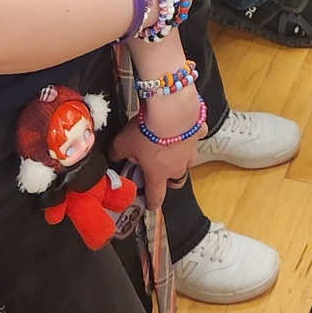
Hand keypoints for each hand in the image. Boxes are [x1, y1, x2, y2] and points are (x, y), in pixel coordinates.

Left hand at [110, 85, 201, 202]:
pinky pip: (195, 136)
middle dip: (168, 179)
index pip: (156, 197)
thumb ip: (116, 154)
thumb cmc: (146, 131)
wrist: (171, 109)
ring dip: (180, 157)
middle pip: (176, 182)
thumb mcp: (122, 144)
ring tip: (170, 145)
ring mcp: (191, 150)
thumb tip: (113, 156)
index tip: (149, 203)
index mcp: (158, 174)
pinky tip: (182, 125)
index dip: (151, 202)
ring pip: (188, 161)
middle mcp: (177, 166)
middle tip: (158, 169)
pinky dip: (189, 133)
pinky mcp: (199, 132)